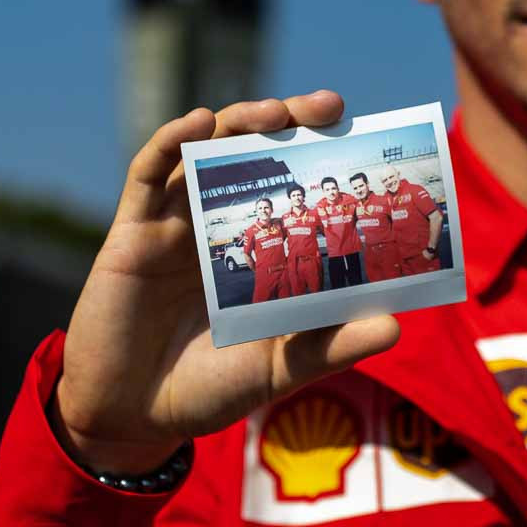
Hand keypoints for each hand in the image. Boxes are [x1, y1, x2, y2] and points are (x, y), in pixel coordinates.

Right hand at [52, 92, 400, 472]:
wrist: (133, 419)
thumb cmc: (208, 390)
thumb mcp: (279, 368)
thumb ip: (330, 346)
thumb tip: (394, 327)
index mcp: (255, 247)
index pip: (293, 184)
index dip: (321, 155)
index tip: (361, 135)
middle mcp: (217, 225)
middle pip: (253, 151)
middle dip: (290, 120)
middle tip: (329, 107)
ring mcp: (173, 225)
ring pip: (204, 150)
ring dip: (237, 121)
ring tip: (273, 111)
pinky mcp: (131, 233)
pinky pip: (147, 174)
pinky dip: (170, 141)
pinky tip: (197, 121)